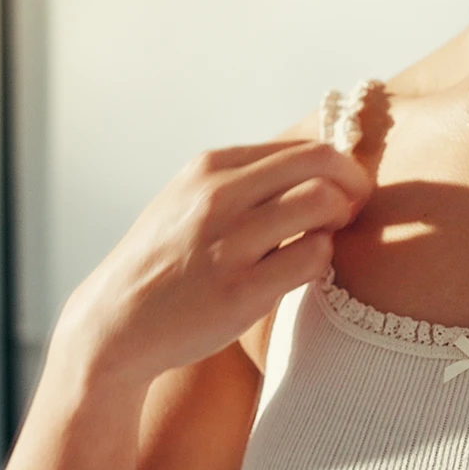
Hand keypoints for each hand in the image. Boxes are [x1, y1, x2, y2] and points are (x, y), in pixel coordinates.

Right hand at [54, 139, 372, 386]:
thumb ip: (245, 180)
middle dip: (353, 183)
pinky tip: (304, 270)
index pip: (303, 146)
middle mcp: (218, 196)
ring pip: (322, 203)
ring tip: (324, 238)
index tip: (343, 187)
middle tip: (353, 208)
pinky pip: (312, 258)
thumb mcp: (191, 199)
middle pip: (321, 162)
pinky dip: (322, 260)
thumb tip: (321, 164)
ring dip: (338, 220)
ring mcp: (228, 243)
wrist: (115, 324)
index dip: (338, 166)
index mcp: (210, 167)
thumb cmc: (167, 260)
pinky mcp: (240, 291)